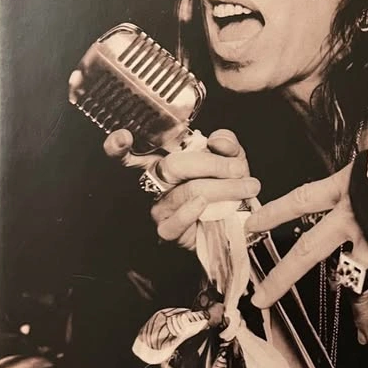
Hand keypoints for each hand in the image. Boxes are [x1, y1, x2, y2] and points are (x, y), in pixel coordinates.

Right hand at [103, 128, 259, 250]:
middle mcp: (156, 183)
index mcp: (165, 161)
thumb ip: (227, 144)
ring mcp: (159, 207)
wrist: (238, 222)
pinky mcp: (168, 230)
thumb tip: (218, 140)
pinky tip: (206, 205)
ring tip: (249, 187)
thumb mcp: (231, 159)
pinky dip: (194, 211)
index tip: (123, 138)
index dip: (118, 146)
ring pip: (189, 191)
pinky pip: (177, 221)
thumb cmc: (227, 187)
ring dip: (226, 188)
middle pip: (173, 166)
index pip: (130, 152)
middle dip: (212, 165)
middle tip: (239, 169)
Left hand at [245, 164, 367, 351]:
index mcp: (342, 190)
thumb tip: (361, 168)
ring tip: (360, 337)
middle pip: (307, 253)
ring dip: (358, 314)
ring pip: (355, 284)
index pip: (298, 201)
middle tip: (262, 299)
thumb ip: (361, 172)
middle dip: (282, 277)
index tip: (251, 225)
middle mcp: (350, 220)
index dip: (273, 212)